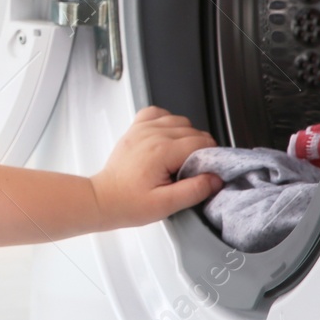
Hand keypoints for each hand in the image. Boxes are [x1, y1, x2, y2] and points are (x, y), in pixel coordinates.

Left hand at [88, 106, 222, 229]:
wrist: (103, 199)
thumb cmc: (129, 203)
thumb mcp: (166, 205)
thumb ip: (194, 190)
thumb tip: (216, 178)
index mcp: (162, 151)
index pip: (201, 143)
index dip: (210, 157)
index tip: (207, 172)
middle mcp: (152, 134)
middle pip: (193, 131)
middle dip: (200, 149)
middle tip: (193, 170)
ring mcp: (142, 129)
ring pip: (179, 120)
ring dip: (186, 136)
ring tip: (180, 158)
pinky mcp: (135, 129)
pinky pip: (157, 113)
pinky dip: (167, 122)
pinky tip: (167, 139)